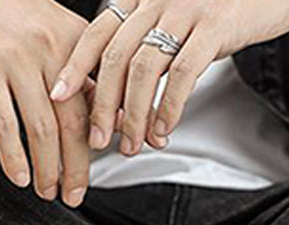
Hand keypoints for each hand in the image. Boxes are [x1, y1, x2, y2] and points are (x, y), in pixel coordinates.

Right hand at [0, 0, 91, 204]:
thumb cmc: (20, 21)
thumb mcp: (64, 39)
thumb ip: (90, 78)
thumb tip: (119, 122)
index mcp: (78, 45)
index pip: (99, 103)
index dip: (105, 142)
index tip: (105, 170)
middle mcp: (50, 50)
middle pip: (73, 124)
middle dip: (77, 168)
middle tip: (75, 196)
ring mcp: (16, 60)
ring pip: (41, 129)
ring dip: (47, 169)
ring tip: (48, 192)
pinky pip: (3, 124)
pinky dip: (13, 157)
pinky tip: (20, 177)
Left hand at [50, 0, 288, 154]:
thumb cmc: (229, 6)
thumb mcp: (181, 21)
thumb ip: (153, 46)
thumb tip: (127, 99)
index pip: (98, 31)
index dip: (76, 66)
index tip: (58, 96)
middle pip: (116, 56)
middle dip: (102, 105)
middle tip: (97, 140)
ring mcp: (187, 10)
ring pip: (145, 69)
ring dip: (134, 115)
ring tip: (132, 146)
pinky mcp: (216, 25)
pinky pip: (182, 73)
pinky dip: (169, 107)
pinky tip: (164, 130)